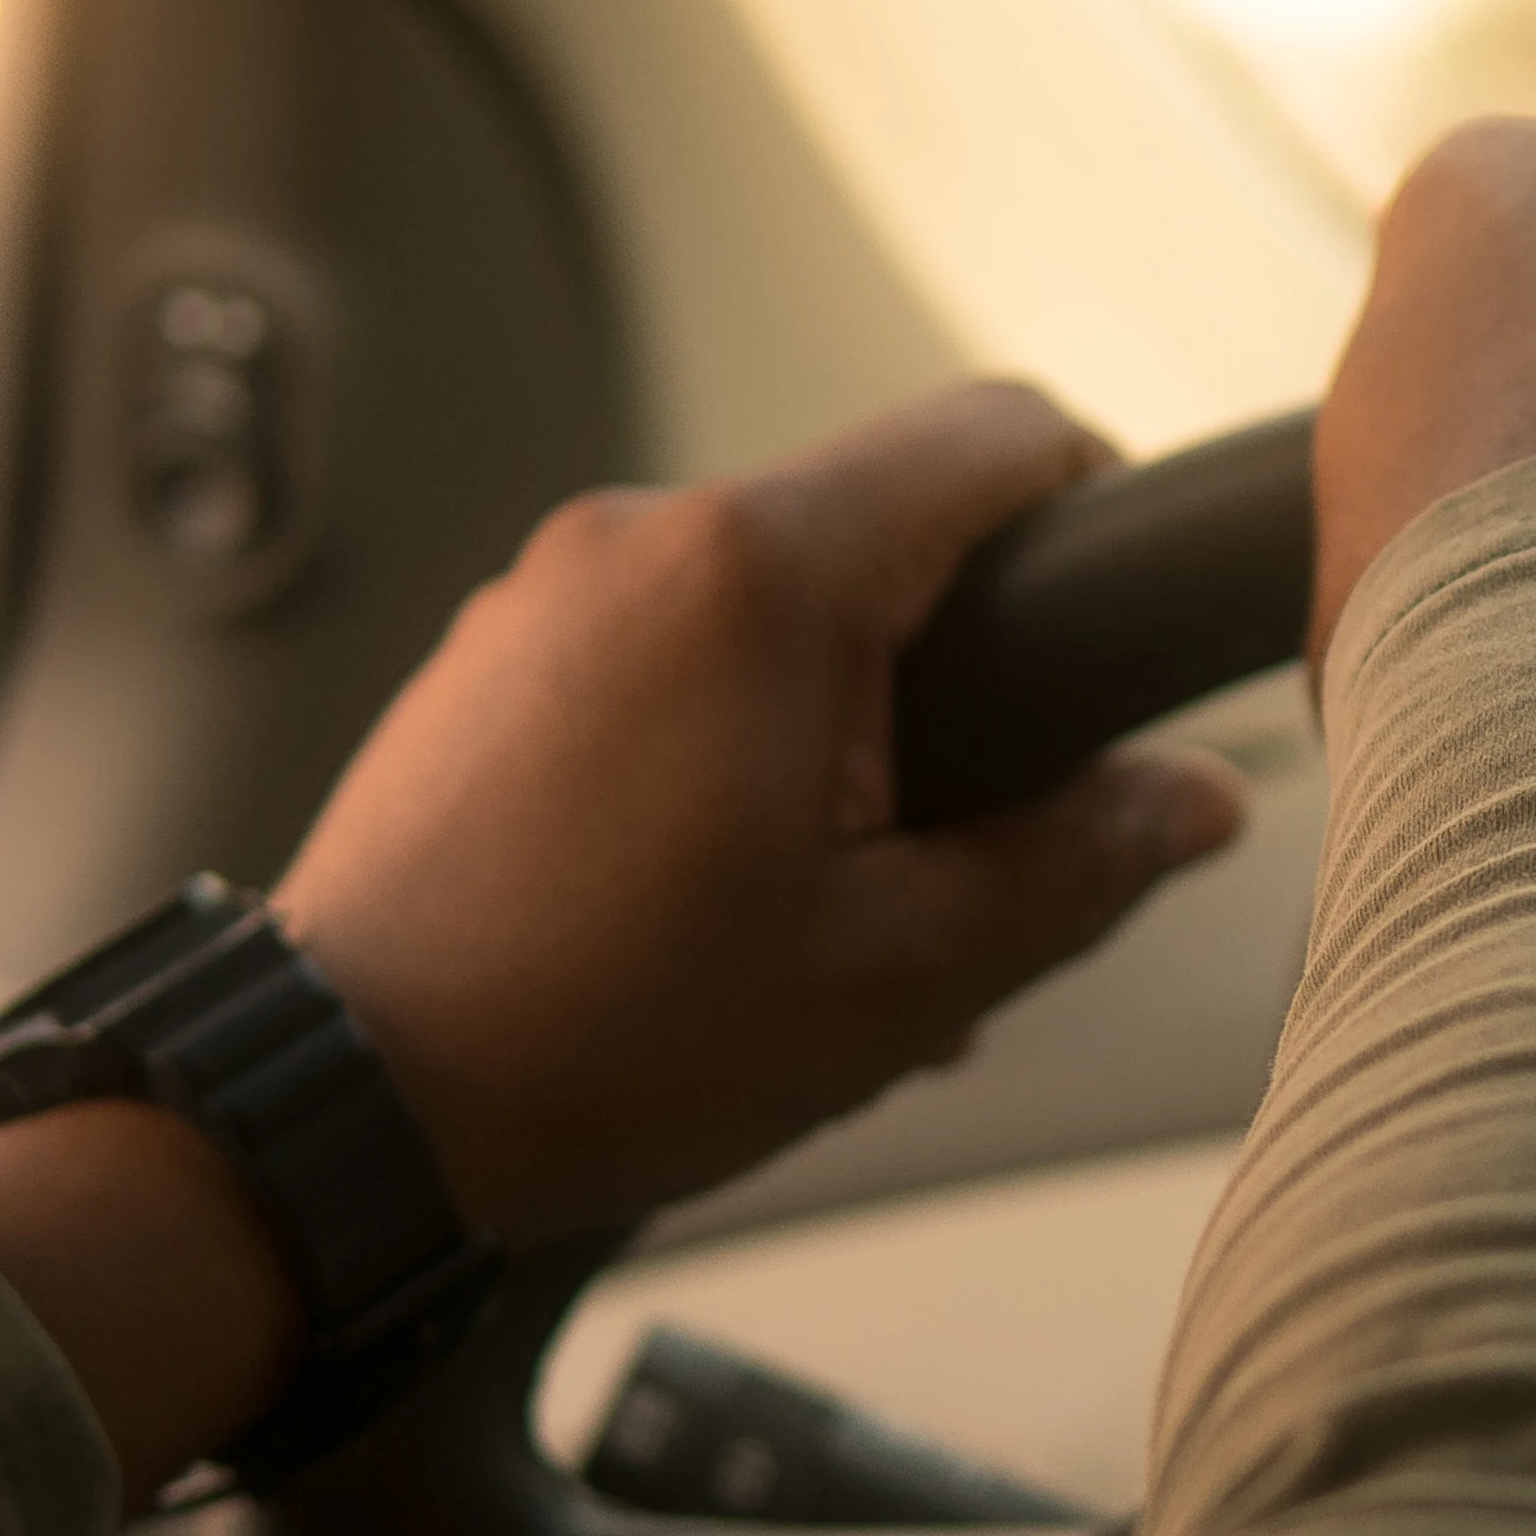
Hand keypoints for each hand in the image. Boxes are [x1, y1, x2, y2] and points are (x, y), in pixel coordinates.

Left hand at [273, 381, 1251, 1243]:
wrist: (340, 1103)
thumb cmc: (607, 1039)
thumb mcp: (900, 974)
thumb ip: (1076, 861)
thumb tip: (1195, 797)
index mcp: (766, 573)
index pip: (1000, 432)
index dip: (1096, 505)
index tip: (1114, 623)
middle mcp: (647, 536)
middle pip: (879, 525)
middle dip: (954, 669)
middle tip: (967, 843)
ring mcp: (548, 589)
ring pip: (767, 601)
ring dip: (837, 720)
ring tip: (829, 908)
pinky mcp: (489, 657)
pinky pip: (661, 651)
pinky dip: (725, 739)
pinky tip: (717, 901)